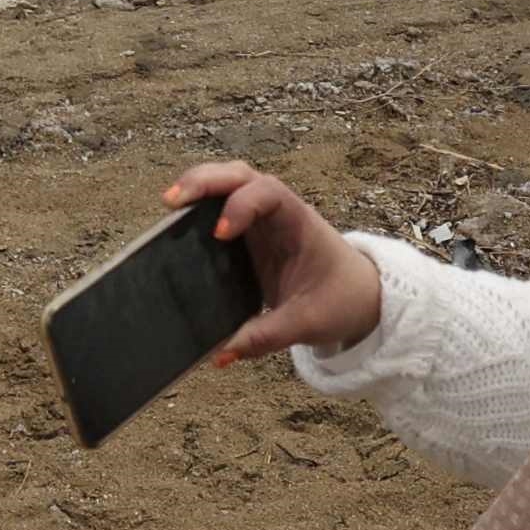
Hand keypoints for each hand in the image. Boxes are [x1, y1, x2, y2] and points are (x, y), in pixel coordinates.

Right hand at [167, 162, 385, 365]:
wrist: (360, 297)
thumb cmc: (341, 300)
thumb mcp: (308, 323)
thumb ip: (265, 337)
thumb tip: (220, 354)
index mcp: (300, 224)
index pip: (269, 194)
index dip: (241, 206)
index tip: (219, 234)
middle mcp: (280, 213)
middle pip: (241, 175)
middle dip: (206, 180)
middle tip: (172, 199)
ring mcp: (264, 221)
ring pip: (229, 184)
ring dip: (199, 187)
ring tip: (169, 203)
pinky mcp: (250, 235)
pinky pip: (223, 208)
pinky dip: (200, 207)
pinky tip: (177, 221)